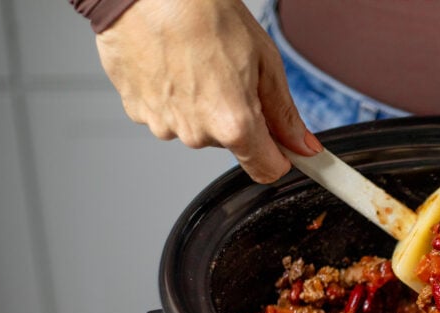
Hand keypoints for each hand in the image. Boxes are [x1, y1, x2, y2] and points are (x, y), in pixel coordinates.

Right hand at [94, 0, 319, 182]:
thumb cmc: (202, 12)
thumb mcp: (264, 61)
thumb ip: (284, 113)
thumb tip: (302, 145)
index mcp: (233, 124)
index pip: (267, 170)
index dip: (280, 156)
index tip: (285, 148)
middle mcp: (196, 133)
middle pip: (232, 143)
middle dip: (238, 117)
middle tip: (230, 73)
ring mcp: (163, 124)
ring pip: (199, 128)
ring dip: (203, 105)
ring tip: (198, 62)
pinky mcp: (138, 112)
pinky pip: (169, 114)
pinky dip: (174, 96)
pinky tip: (173, 64)